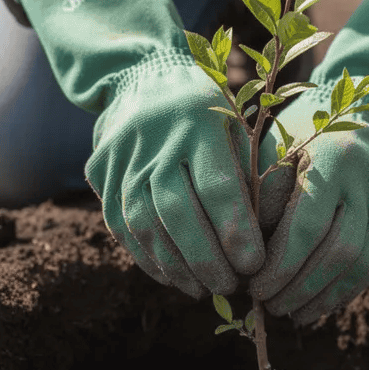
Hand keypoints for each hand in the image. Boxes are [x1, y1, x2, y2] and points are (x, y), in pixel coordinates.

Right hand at [86, 66, 263, 298]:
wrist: (143, 79)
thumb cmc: (209, 115)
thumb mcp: (240, 132)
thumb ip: (254, 178)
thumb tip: (269, 241)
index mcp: (199, 122)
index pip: (217, 186)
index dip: (236, 231)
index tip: (255, 265)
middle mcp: (155, 138)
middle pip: (176, 210)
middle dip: (205, 257)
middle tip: (229, 288)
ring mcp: (122, 156)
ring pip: (143, 223)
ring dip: (175, 266)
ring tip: (203, 289)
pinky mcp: (99, 172)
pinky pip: (120, 226)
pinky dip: (147, 258)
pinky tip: (173, 277)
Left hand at [249, 0, 368, 320]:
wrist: (360, 116)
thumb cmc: (298, 135)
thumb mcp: (273, 151)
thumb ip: (262, 197)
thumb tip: (248, 259)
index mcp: (333, 159)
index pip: (307, 226)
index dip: (280, 265)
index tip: (253, 288)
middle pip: (339, 250)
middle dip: (300, 286)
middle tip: (268, 308)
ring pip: (362, 263)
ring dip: (323, 296)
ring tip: (290, 313)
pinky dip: (344, 291)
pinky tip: (316, 306)